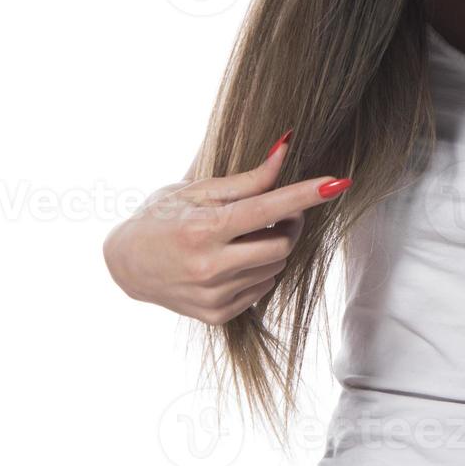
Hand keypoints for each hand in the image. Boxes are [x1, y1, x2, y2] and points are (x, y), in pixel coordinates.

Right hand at [102, 132, 351, 324]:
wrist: (126, 266)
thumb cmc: (162, 218)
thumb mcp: (198, 191)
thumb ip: (247, 180)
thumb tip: (285, 150)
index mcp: (203, 230)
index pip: (267, 209)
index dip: (305, 195)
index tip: (338, 182)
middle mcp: (209, 267)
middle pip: (282, 242)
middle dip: (289, 222)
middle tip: (275, 209)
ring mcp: (214, 296)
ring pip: (276, 266)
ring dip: (272, 246)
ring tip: (242, 236)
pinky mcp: (217, 315)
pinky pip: (262, 287)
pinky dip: (258, 270)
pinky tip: (233, 261)